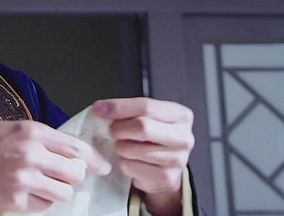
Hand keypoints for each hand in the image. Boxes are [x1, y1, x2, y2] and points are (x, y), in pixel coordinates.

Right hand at [0, 120, 110, 212]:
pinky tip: (24, 193)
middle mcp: (31, 154)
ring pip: (62, 192)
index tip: (102, 166)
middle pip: (73, 173)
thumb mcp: (10, 128)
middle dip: (71, 176)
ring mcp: (23, 179)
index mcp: (31, 132)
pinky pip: (43, 206)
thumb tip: (67, 151)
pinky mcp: (14, 200)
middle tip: (60, 176)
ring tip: (39, 185)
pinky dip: (39, 202)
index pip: (75, 146)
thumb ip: (39, 138)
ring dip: (56, 191)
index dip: (93, 159)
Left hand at [93, 97, 193, 215]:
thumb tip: (100, 109)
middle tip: (112, 131)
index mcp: (181, 115)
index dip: (119, 107)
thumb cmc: (153, 136)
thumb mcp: (146, 117)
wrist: (166, 165)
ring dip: (120, 147)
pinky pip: (131, 167)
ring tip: (125, 146)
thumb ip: (127, 110)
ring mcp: (178, 160)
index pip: (146, 106)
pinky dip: (124, 163)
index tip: (99, 109)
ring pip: (133, 149)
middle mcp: (184, 137)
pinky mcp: (166, 178)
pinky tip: (131, 160)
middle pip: (142, 127)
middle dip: (119, 128)